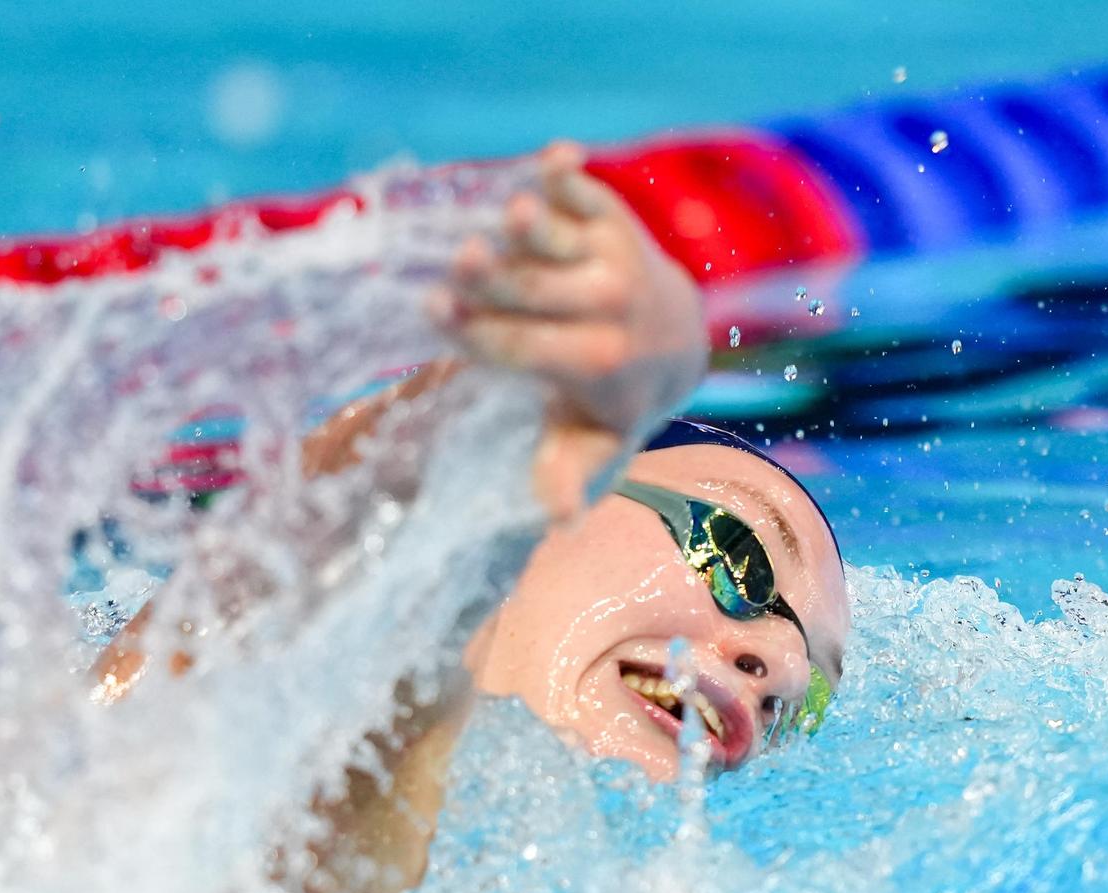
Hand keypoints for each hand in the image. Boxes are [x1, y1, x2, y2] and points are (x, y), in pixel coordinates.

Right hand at [426, 141, 707, 519]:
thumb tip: (559, 521)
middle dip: (498, 281)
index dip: (479, 333)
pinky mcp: (618, 223)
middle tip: (456, 265)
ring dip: (541, 228)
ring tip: (511, 216)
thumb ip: (568, 473)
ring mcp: (616, 259)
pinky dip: (575, 177)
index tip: (431, 310)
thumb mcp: (589, 444)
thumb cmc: (607, 402)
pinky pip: (594, 196)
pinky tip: (557, 156)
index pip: (525, 347)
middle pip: (541, 294)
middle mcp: (612, 309)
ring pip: (567, 243)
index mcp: (595, 366)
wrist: (676, 343)